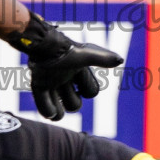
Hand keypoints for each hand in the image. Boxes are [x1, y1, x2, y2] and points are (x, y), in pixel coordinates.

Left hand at [8, 15, 123, 120]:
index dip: (89, 91)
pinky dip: (47, 110)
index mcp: (80, 71)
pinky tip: (51, 113)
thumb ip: (103, 59)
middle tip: (68, 95)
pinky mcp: (39, 83)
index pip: (90, 90)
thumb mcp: (86, 55)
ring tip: (57, 114)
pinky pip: (43, 102)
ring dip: (59, 112)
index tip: (82, 86)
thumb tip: (121, 60)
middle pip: (74, 102)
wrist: (44, 45)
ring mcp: (52, 81)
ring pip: (59, 105)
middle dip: (73, 102)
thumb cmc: (66, 50)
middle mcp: (67, 78)